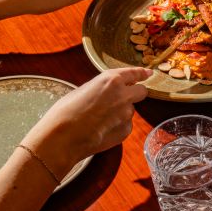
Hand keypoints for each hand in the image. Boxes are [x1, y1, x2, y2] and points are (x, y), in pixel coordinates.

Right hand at [21, 68, 150, 177]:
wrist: (62, 137)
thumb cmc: (66, 111)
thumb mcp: (84, 90)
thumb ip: (102, 88)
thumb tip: (109, 91)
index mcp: (112, 80)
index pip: (134, 74)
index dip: (142, 73)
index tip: (148, 73)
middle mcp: (124, 95)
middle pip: (142, 91)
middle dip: (136, 92)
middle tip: (123, 97)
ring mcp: (127, 114)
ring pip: (130, 110)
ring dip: (121, 112)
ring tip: (99, 119)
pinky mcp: (126, 130)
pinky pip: (125, 125)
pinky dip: (117, 126)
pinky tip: (101, 130)